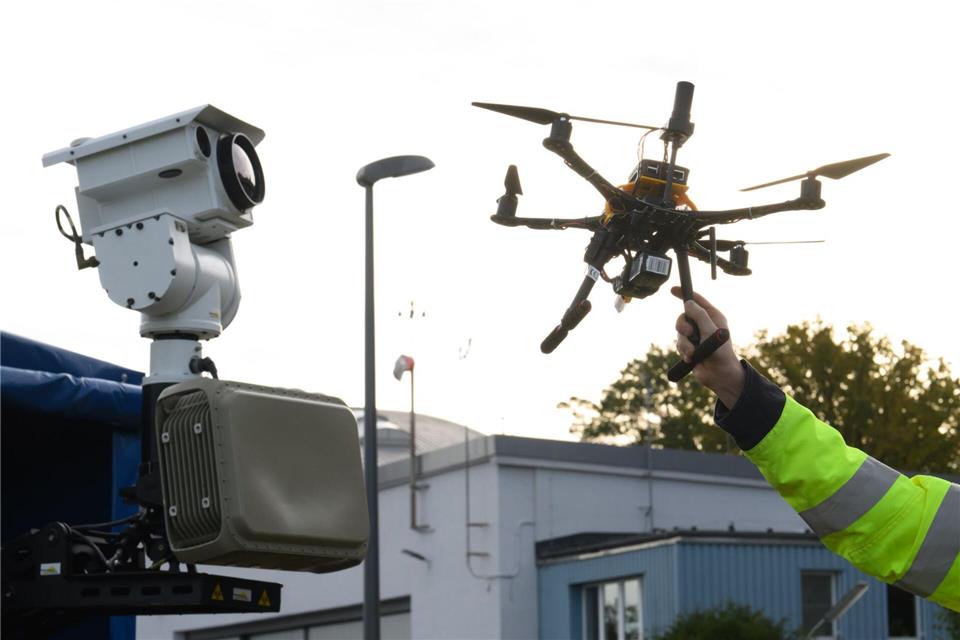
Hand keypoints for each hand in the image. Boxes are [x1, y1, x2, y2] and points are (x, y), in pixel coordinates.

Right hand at [670, 287, 744, 407]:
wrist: (719, 375)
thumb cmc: (721, 352)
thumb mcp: (710, 330)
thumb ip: (699, 315)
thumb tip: (688, 303)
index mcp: (712, 316)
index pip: (697, 301)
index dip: (684, 294)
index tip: (673, 289)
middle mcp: (703, 324)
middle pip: (683, 317)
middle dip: (683, 326)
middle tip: (688, 333)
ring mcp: (696, 336)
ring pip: (679, 332)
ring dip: (684, 343)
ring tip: (692, 353)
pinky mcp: (690, 347)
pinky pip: (679, 343)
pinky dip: (684, 350)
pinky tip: (691, 358)